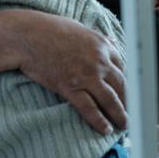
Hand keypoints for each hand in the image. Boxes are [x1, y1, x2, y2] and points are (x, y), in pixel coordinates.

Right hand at [20, 12, 126, 134]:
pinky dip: (99, 120)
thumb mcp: (79, 28)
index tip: (127, 91)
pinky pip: (89, 108)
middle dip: (128, 100)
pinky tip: (105, 129)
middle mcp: (99, 60)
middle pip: (121, 84)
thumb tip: (112, 42)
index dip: (126, 81)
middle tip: (131, 110)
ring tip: (124, 124)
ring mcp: (86, 75)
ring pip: (110, 99)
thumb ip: (97, 38)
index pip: (121, 67)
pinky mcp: (70, 88)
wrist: (27, 36)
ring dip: (120, 114)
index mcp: (102, 44)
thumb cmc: (49, 29)